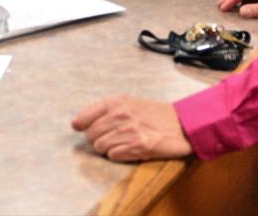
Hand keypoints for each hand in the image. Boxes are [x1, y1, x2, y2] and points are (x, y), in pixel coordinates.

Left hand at [71, 96, 191, 161]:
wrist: (181, 124)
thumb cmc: (154, 114)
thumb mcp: (128, 103)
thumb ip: (103, 110)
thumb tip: (77, 123)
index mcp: (116, 102)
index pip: (83, 117)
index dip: (81, 125)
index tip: (81, 128)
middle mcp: (120, 114)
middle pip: (90, 135)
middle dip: (97, 139)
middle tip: (112, 137)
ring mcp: (128, 130)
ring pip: (100, 147)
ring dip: (108, 148)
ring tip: (122, 143)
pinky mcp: (137, 146)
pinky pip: (113, 156)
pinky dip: (119, 155)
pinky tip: (130, 149)